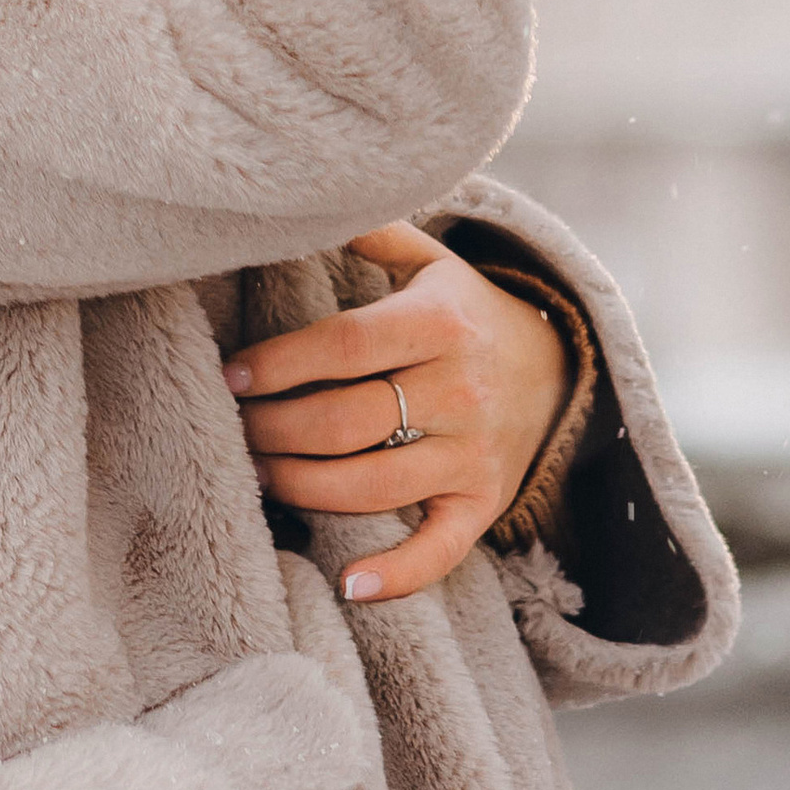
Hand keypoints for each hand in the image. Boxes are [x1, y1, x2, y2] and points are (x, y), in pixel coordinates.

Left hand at [223, 223, 571, 607]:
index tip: (231, 375)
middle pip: (346, 420)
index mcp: (439, 321)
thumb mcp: (430, 259)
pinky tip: (346, 585)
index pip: (344, 345)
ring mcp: (474, 453)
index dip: (279, 364)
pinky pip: (440, 550)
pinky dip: (395, 575)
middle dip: (275, 430)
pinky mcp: (483, 503)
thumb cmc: (464, 310)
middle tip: (235, 429)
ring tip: (258, 475)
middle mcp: (459, 389)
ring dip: (302, 488)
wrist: (557, 365)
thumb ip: (371, 230)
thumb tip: (302, 204)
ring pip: (374, 486)